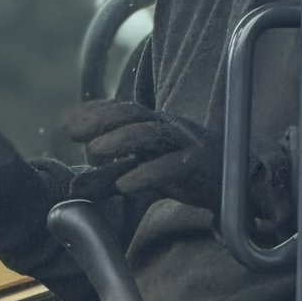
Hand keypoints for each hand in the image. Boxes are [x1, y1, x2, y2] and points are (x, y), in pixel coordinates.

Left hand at [61, 96, 221, 214]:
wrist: (235, 187)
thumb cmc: (185, 174)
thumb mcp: (140, 174)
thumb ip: (108, 179)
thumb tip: (72, 190)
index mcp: (154, 124)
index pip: (121, 110)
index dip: (94, 112)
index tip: (66, 123)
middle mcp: (168, 127)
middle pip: (133, 114)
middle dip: (101, 119)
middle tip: (73, 132)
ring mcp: (184, 143)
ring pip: (151, 133)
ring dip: (121, 139)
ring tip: (94, 151)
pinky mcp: (197, 165)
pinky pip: (170, 166)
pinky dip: (146, 174)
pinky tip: (124, 185)